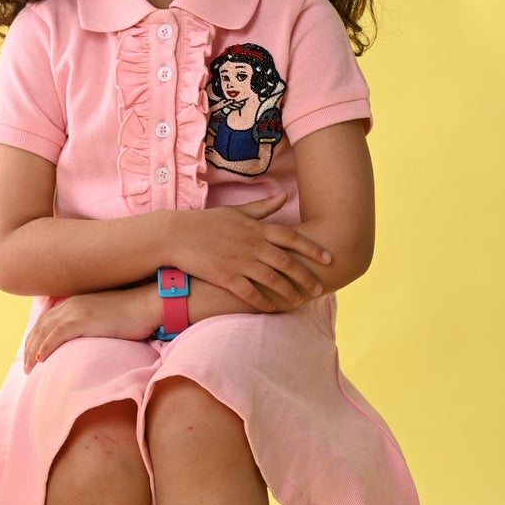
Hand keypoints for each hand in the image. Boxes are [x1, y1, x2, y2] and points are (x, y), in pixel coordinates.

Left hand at [24, 283, 160, 368]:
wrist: (148, 305)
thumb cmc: (132, 314)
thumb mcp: (104, 316)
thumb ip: (89, 323)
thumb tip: (84, 340)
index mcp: (73, 302)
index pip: (45, 320)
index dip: (34, 338)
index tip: (30, 354)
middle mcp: (70, 304)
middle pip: (40, 327)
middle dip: (29, 347)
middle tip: (25, 368)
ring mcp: (76, 311)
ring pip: (44, 332)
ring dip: (32, 351)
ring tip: (28, 369)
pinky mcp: (83, 320)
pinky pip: (57, 335)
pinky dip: (45, 347)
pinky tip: (40, 360)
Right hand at [173, 195, 331, 311]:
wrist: (176, 235)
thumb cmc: (206, 222)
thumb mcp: (236, 211)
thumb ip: (263, 207)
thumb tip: (284, 196)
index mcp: (256, 228)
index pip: (291, 238)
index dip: (312, 248)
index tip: (328, 258)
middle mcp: (252, 245)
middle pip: (286, 262)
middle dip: (306, 276)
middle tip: (319, 287)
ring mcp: (239, 262)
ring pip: (272, 279)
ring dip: (288, 291)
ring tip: (300, 300)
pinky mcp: (225, 277)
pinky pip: (249, 292)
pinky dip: (262, 301)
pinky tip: (272, 307)